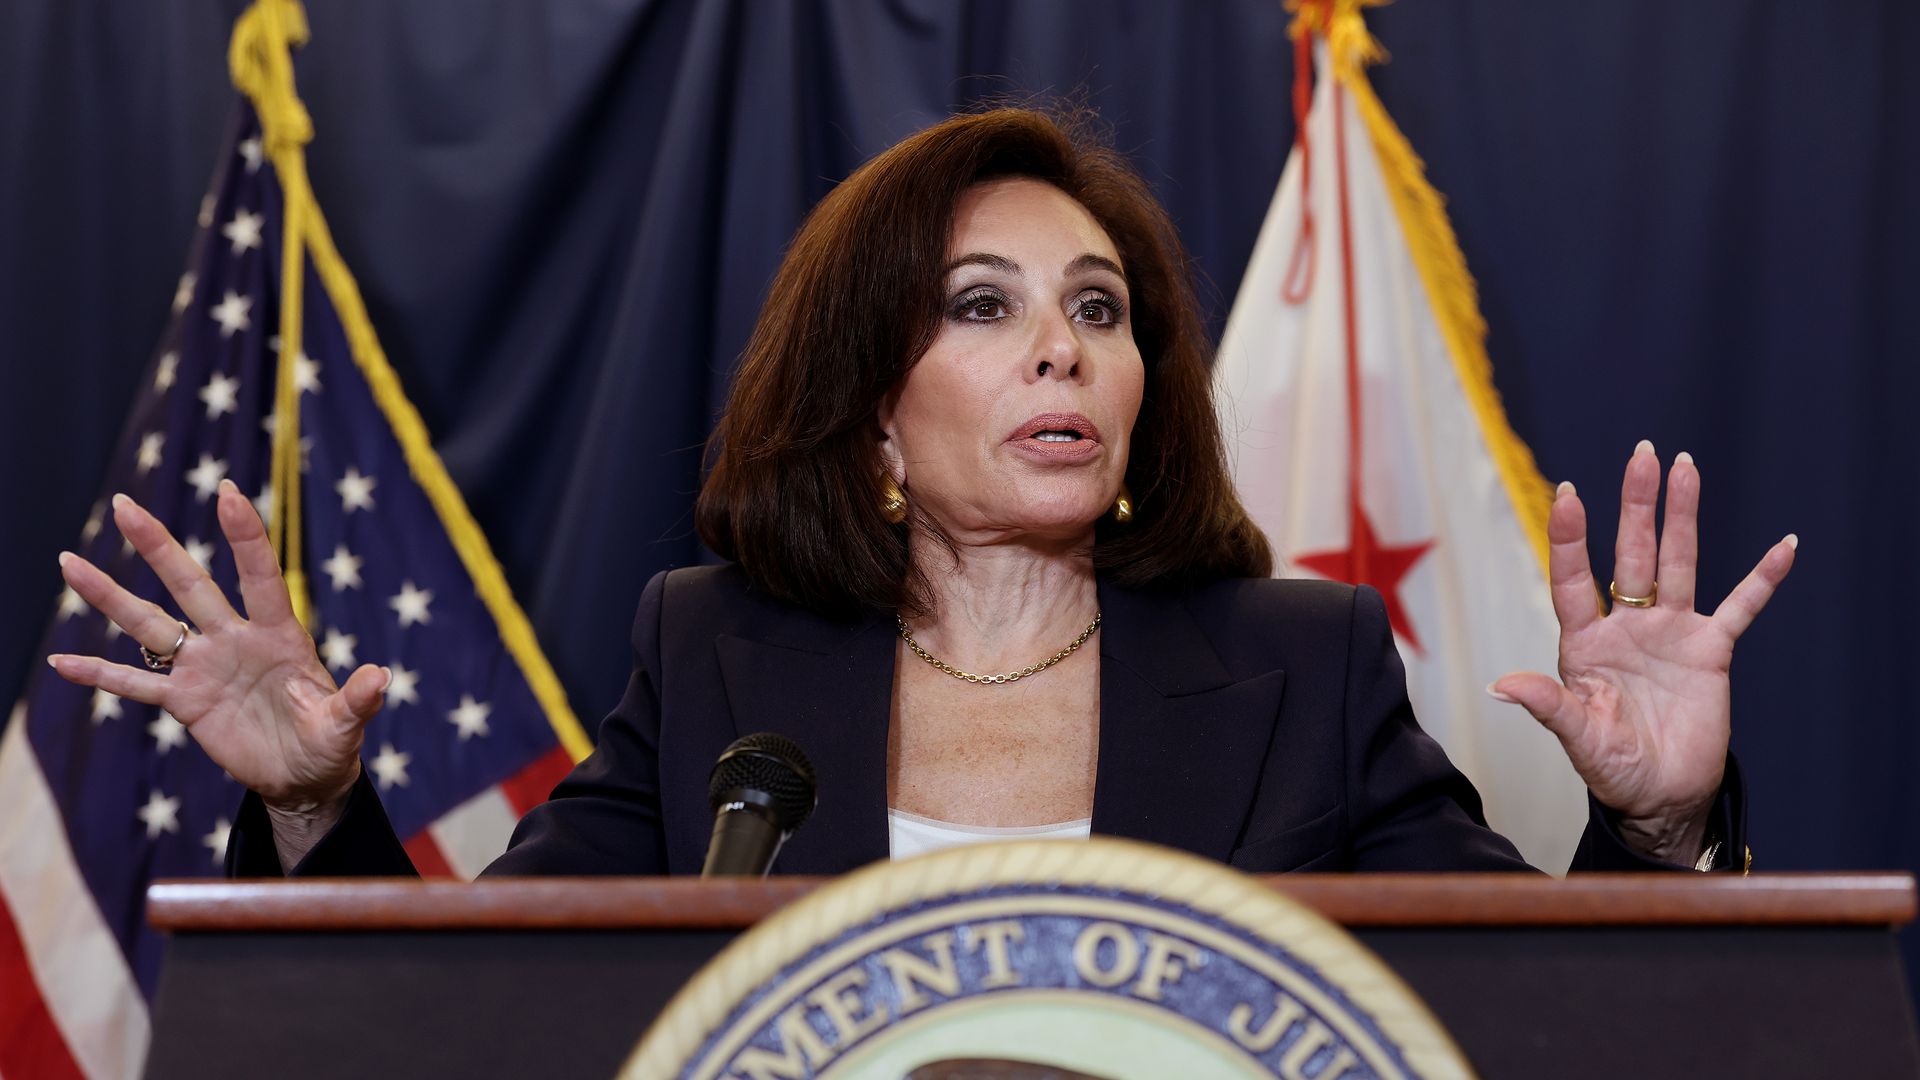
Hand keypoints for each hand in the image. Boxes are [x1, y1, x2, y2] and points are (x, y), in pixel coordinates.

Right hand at [47, 481, 386, 817]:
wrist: (304, 778)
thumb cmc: (330, 745)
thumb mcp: (345, 726)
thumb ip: (358, 701)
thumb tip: (382, 677)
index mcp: (280, 637)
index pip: (260, 578)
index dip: (245, 538)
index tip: (228, 491)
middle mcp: (235, 641)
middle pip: (190, 586)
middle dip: (157, 546)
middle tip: (123, 504)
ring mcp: (204, 668)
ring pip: (149, 625)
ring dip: (109, 597)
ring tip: (69, 563)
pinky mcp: (184, 702)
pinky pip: (135, 685)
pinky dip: (100, 675)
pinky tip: (61, 662)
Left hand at [1489, 441, 1795, 863]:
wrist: (1660, 797)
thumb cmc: (1611, 768)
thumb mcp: (1577, 738)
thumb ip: (1547, 707)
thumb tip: (1500, 686)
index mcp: (1585, 642)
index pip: (1573, 579)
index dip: (1570, 538)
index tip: (1568, 494)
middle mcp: (1626, 626)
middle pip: (1631, 554)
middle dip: (1636, 506)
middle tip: (1644, 453)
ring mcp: (1670, 634)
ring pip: (1678, 564)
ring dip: (1682, 518)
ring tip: (1685, 467)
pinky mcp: (1710, 653)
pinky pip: (1740, 608)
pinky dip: (1761, 580)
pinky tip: (1783, 547)